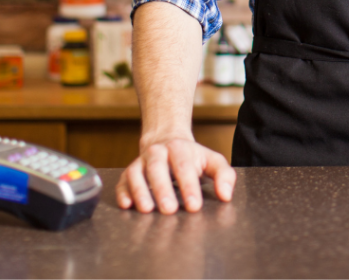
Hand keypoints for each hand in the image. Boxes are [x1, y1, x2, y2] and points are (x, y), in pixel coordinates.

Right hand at [116, 137, 236, 213]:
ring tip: (147, 209)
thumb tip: (226, 195)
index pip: (183, 166)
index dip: (189, 186)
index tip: (194, 205)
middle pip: (157, 168)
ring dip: (140, 191)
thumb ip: (224, 175)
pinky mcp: (129, 172)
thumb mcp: (212, 160)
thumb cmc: (191, 156)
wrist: (166, 140)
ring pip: (136, 173)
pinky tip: (126, 204)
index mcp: (179, 148)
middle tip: (169, 209)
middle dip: (162, 189)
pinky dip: (123, 192)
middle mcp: (157, 152)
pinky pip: (122, 180)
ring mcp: (141, 161)